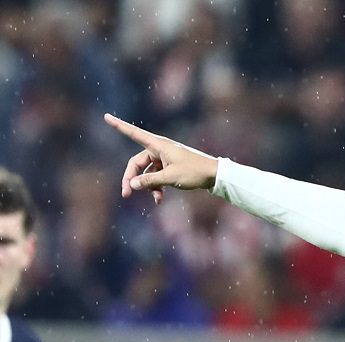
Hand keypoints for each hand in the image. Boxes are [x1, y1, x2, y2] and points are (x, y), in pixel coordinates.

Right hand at [103, 113, 218, 203]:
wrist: (215, 175)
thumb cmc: (194, 172)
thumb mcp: (170, 178)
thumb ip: (149, 181)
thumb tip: (131, 184)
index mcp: (158, 145)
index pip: (134, 133)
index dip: (119, 126)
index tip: (105, 116)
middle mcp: (160, 149)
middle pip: (137, 162)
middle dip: (132, 179)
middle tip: (126, 195)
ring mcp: (165, 158)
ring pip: (148, 172)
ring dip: (148, 186)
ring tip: (155, 199)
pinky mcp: (170, 166)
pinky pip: (157, 176)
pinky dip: (157, 187)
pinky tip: (160, 199)